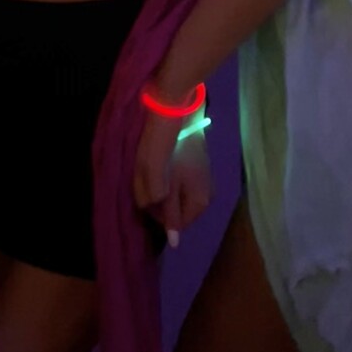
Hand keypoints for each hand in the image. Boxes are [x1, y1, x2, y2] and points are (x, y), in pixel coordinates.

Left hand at [133, 108, 213, 245]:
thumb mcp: (158, 184)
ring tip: (152, 167)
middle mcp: (207, 194)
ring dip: (162, 186)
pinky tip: (160, 160)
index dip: (156, 213)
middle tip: (147, 179)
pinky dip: (168, 174)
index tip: (145, 194)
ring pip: (176, 192)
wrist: (176, 111)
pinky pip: (179, 179)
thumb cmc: (166, 150)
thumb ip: (164, 212)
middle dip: (159, 199)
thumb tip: (174, 240)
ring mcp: (203, 177)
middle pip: (177, 208)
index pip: (175, 224)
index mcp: (199, 202)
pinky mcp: (197, 163)